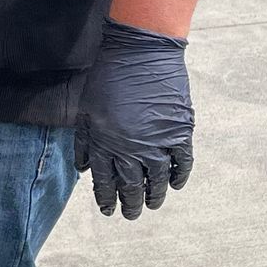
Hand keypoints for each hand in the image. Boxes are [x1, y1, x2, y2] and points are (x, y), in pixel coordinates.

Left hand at [74, 20, 193, 217]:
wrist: (141, 51)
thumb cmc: (109, 77)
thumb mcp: (86, 110)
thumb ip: (85, 142)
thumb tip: (85, 170)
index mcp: (105, 143)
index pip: (105, 183)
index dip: (106, 200)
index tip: (108, 210)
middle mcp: (131, 148)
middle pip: (131, 187)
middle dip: (130, 205)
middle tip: (131, 214)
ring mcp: (158, 141)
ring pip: (157, 181)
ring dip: (154, 197)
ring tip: (152, 204)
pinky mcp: (179, 131)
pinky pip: (181, 164)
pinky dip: (178, 177)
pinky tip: (174, 185)